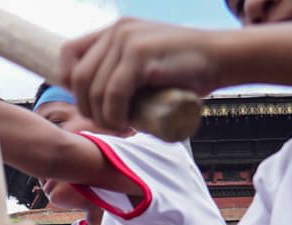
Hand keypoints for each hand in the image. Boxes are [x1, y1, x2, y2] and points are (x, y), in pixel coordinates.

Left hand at [60, 20, 225, 133]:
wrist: (222, 58)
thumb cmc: (185, 70)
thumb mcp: (144, 64)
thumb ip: (119, 71)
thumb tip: (90, 101)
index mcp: (114, 31)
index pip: (69, 54)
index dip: (69, 83)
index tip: (87, 104)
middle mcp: (116, 31)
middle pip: (78, 78)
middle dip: (87, 109)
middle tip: (109, 125)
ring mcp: (127, 40)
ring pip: (94, 89)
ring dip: (103, 117)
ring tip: (121, 127)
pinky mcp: (140, 55)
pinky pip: (113, 93)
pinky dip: (115, 115)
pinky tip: (128, 124)